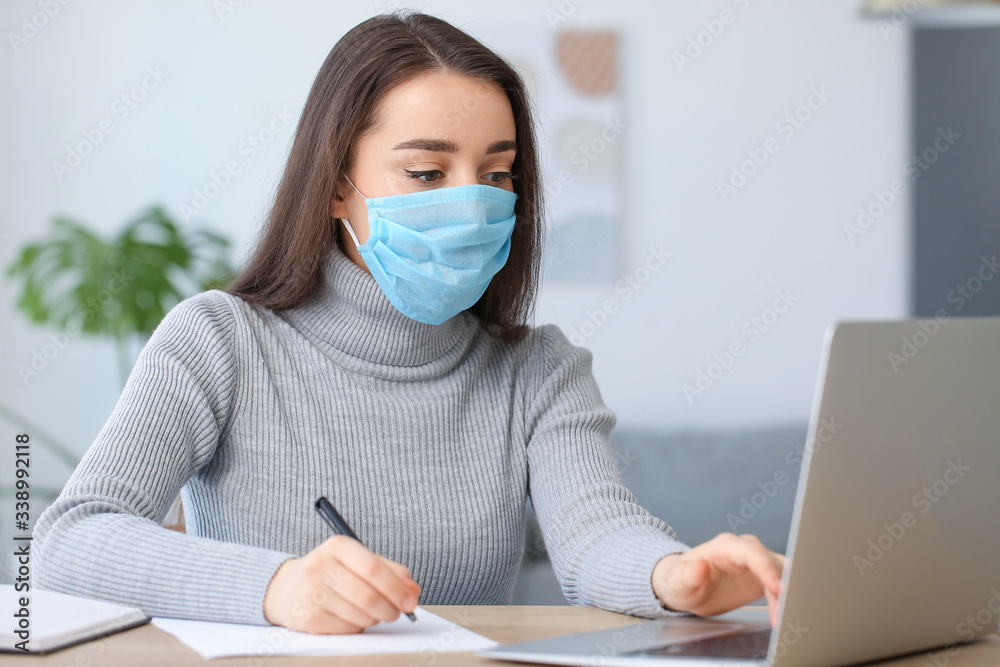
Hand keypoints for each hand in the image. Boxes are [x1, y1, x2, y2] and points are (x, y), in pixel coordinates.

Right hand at [263, 535, 420, 633]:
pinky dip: (358, 627)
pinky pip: (347, 629)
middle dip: (390, 609)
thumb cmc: (331, 572)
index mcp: (337, 546)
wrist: (287, 588)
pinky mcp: (308, 618)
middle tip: (396, 612)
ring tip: (369, 611)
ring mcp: (311, 593)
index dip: (396, 588)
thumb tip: (412, 590)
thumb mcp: (358, 561)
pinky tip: (350, 616)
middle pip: (367, 596)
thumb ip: (389, 571)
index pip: (373, 568)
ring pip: (360, 615)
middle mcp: (320, 566)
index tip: (411, 600)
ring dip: (374, 618)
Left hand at [651, 532, 784, 626]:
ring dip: (789, 593)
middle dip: (784, 583)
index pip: (751, 553)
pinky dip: (786, 599)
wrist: (686, 587)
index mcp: (724, 547)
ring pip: (782, 572)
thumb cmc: (680, 580)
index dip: (766, 568)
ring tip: (788, 616)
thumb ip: (687, 574)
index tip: (778, 587)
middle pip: (772, 562)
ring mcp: (755, 562)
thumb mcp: (677, 581)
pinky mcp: (762, 576)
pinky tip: (784, 615)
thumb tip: (700, 565)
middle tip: (790, 607)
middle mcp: (743, 550)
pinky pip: (782, 585)